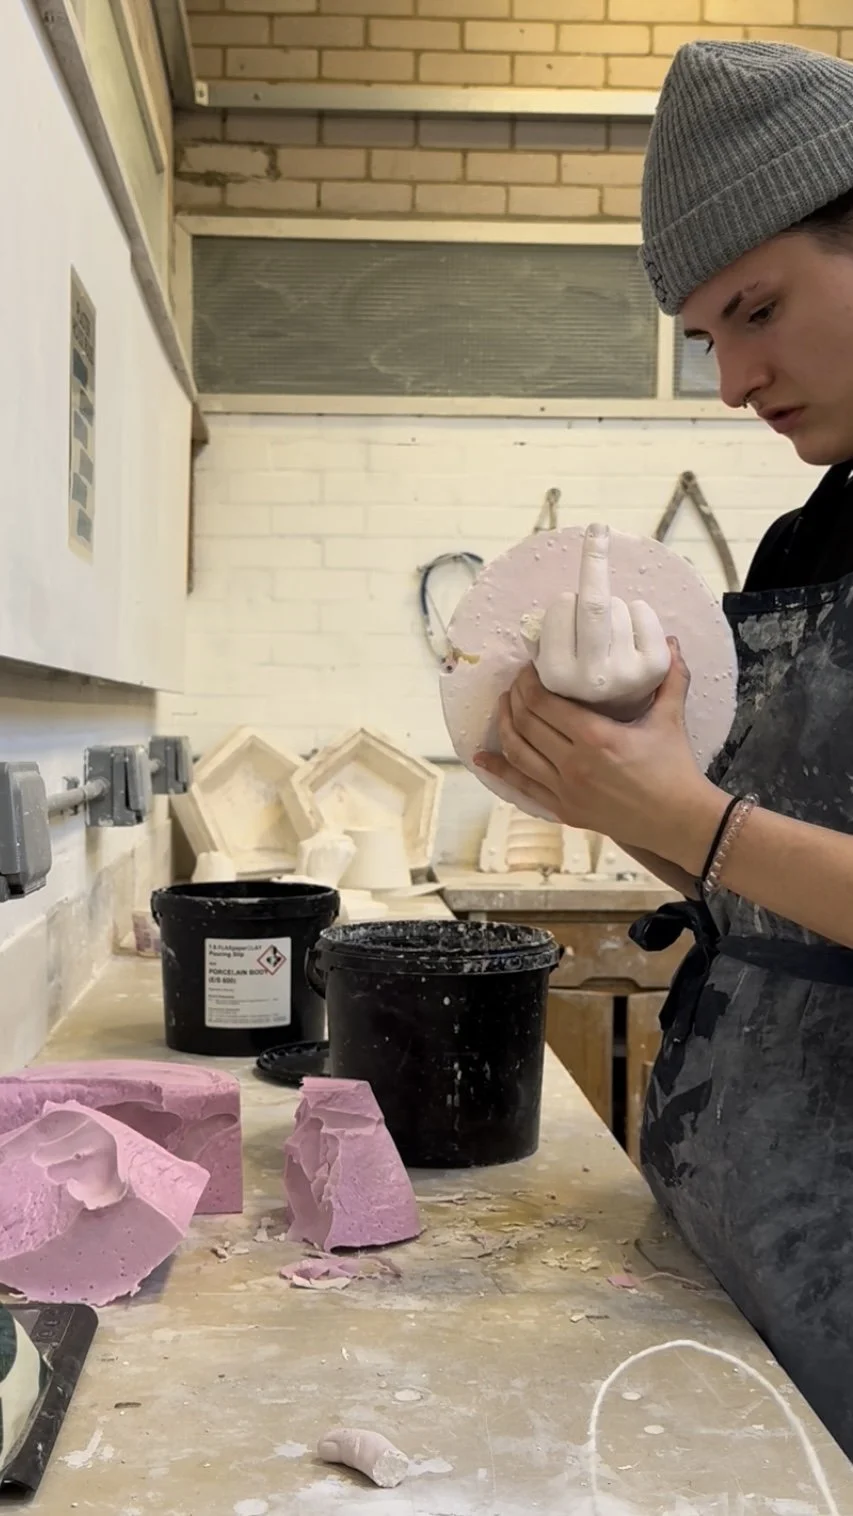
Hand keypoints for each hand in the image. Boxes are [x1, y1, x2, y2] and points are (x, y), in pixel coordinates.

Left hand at [475, 641, 727, 872]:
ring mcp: (564, 790)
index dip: (529, 681)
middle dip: (515, 697)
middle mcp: (573, 764)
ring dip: (504, 725)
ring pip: (518, 752)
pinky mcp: (563, 809)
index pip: (544, 702)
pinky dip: (499, 769)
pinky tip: (482, 757)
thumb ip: (670, 677)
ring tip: (503, 706)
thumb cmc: (676, 768)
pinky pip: (522, 786)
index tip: (529, 667)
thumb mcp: (671, 718)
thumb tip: (671, 641)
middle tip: (517, 682)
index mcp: (595, 737)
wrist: (679, 821)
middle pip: (526, 723)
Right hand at [522, 523, 670, 721]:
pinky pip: (642, 612)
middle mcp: (592, 676)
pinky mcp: (656, 666)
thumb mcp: (548, 671)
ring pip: (618, 605)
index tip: (568, 604)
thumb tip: (532, 621)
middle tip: (597, 530)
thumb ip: (539, 643)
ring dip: (613, 606)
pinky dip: (637, 612)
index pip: (561, 608)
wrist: (621, 725)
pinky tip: (632, 633)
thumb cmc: (580, 689)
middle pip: (594, 602)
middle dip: (595, 559)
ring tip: (611, 634)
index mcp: (557, 676)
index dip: (566, 601)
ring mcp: (627, 672)